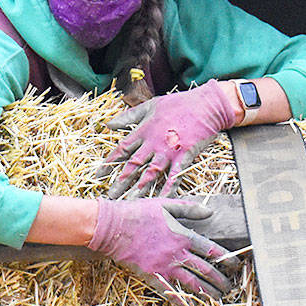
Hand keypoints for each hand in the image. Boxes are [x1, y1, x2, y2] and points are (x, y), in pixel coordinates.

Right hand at [87, 198, 239, 302]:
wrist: (111, 227)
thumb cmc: (137, 213)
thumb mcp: (165, 204)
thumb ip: (189, 209)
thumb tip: (210, 212)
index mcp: (183, 236)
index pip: (213, 251)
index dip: (227, 259)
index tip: (236, 266)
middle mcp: (177, 253)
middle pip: (206, 270)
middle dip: (221, 281)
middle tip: (230, 288)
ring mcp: (164, 266)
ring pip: (192, 283)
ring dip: (207, 293)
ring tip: (217, 300)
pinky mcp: (151, 275)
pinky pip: (169, 291)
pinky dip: (181, 300)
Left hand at [103, 79, 239, 198]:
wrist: (207, 104)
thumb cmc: (179, 103)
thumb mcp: (151, 105)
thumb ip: (129, 116)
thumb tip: (109, 124)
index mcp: (144, 130)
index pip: (122, 149)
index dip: (109, 163)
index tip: (98, 175)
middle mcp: (153, 143)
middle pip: (133, 165)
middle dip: (120, 181)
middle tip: (110, 195)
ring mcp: (169, 150)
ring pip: (150, 173)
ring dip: (139, 189)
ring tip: (129, 202)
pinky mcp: (185, 156)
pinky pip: (175, 176)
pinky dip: (168, 188)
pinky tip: (162, 200)